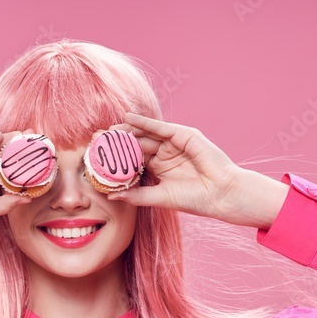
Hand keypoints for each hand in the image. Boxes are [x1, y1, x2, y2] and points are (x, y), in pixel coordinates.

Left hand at [104, 113, 283, 227]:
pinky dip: (144, 122)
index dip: (116, 156)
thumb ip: (136, 195)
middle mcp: (165, 153)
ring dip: (126, 130)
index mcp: (159, 167)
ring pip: (146, 134)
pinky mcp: (184, 135)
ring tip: (107, 130)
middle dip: (117, 141)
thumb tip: (110, 196)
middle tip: (95, 139)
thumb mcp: (159, 197)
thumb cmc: (195, 199)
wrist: (221, 195)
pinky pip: (160, 127)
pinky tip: (128, 118)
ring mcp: (174, 143)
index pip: (133, 158)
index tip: (95, 156)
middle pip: (136, 143)